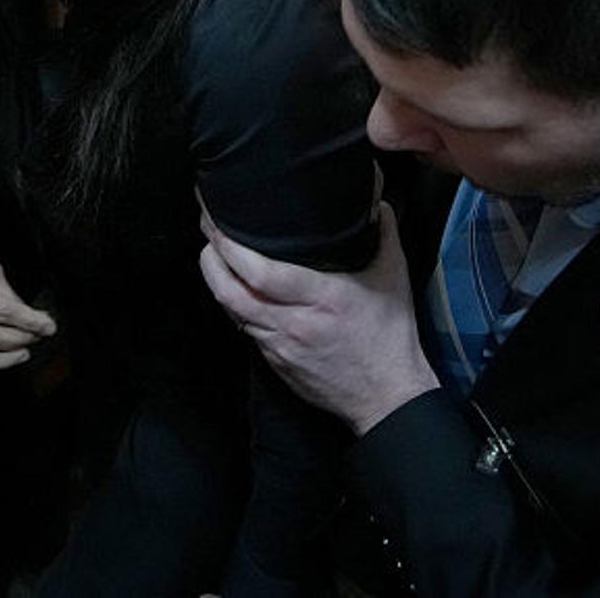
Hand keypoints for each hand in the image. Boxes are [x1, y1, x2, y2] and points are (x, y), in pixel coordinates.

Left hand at [199, 202, 438, 436]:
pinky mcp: (275, 363)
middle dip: (210, 260)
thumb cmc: (390, 336)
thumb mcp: (393, 277)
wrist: (388, 398)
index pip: (260, 273)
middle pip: (231, 292)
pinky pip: (244, 328)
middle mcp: (293, 322)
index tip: (217, 222)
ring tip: (212, 254)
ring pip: (231, 311)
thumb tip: (378, 201)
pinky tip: (234, 288)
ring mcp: (279, 346)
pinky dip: (234, 304)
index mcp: (320, 297)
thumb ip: (385, 233)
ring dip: (216, 280)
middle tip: (207, 231)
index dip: (230, 247)